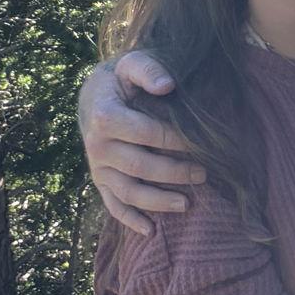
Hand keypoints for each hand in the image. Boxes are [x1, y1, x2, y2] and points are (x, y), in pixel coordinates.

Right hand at [79, 51, 204, 233]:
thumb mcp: (131, 64)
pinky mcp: (99, 180)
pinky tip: (151, 231)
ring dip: (158, 202)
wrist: (91, 94)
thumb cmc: (119, 78)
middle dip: (174, 173)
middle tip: (203, 174)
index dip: (175, 141)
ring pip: (128, 191)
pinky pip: (112, 204)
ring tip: (187, 204)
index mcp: (105, 116)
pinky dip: (130, 220)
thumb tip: (167, 86)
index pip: (147, 134)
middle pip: (140, 166)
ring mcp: (97, 167)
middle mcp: (97, 146)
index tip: (200, 144)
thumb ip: (148, 70)